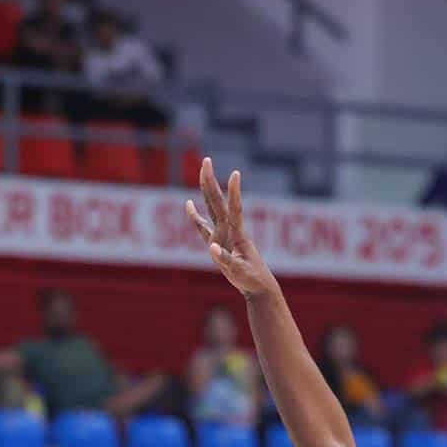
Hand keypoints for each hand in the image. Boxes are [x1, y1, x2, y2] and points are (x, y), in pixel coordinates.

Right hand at [187, 158, 277, 298]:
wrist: (257, 286)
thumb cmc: (251, 279)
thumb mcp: (239, 271)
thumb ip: (225, 259)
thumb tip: (211, 247)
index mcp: (237, 234)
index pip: (235, 209)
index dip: (234, 192)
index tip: (235, 174)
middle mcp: (230, 229)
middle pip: (218, 201)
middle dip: (211, 181)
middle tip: (206, 160)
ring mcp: (223, 234)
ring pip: (212, 208)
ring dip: (206, 190)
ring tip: (202, 172)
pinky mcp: (218, 242)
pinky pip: (203, 226)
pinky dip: (195, 216)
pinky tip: (189, 204)